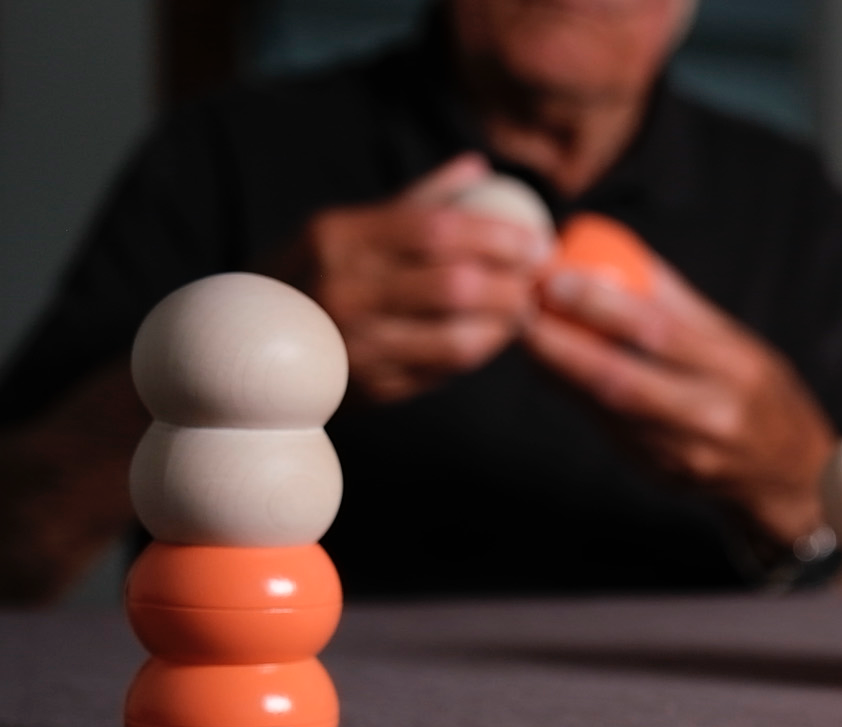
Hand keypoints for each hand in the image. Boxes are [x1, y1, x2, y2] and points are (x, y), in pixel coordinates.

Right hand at [268, 153, 546, 403]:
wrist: (247, 341)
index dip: (499, 236)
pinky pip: (441, 372)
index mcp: (340, 235)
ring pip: (457, 339)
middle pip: (455, 285)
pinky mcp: (366, 387)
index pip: (438, 229)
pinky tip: (489, 338)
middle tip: (536, 282)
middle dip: (511, 285)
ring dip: (502, 327)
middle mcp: (343, 288)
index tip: (537, 242)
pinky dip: (475, 355)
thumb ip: (418, 199)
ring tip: (520, 312)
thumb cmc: (315, 271)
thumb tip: (479, 166)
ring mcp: (352, 343)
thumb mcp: (350, 226)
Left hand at [522, 262, 835, 546]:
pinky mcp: (662, 475)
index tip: (556, 278)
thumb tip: (615, 252)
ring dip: (559, 372)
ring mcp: (682, 454)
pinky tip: (554, 372)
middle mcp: (709, 416)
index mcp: (733, 368)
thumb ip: (677, 302)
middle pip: (621, 380)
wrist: (791, 475)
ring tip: (530, 335)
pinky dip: (577, 398)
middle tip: (523, 310)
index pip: (658, 332)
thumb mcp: (735, 342)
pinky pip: (610, 431)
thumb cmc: (760, 395)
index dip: (600, 305)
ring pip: (606, 409)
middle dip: (561, 345)